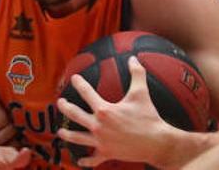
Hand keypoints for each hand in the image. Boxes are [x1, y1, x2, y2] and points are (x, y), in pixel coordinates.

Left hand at [55, 56, 174, 167]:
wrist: (158, 143)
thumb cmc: (149, 118)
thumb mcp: (142, 94)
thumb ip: (137, 74)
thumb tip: (134, 58)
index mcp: (104, 110)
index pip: (86, 92)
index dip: (79, 83)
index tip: (74, 78)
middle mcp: (98, 125)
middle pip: (75, 114)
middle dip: (65, 107)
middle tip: (60, 103)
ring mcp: (101, 141)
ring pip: (78, 138)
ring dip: (67, 134)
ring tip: (60, 131)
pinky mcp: (107, 153)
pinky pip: (93, 159)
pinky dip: (86, 161)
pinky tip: (80, 161)